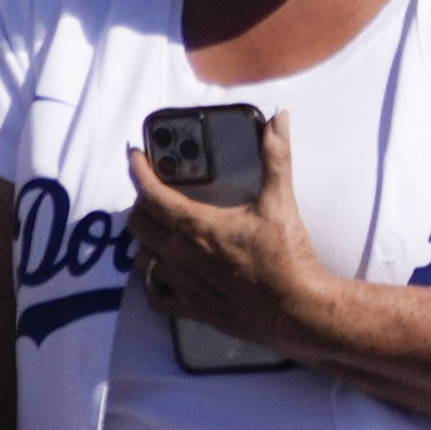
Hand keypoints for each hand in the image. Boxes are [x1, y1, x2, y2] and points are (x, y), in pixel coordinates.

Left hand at [127, 112, 338, 353]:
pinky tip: (166, 275)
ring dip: (147, 241)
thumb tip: (279, 121)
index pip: (152, 194)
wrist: (296, 308)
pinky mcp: (193, 308)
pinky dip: (155, 283)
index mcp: (198, 225)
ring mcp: (184, 284)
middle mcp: (181, 255)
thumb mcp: (280, 201)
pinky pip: (157, 296)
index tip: (134, 156)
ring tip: (160, 229)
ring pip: (144, 259)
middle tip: (154, 191)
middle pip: (139, 224)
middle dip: (141, 203)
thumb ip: (276, 157)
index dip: (138, 171)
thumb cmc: (287, 255)